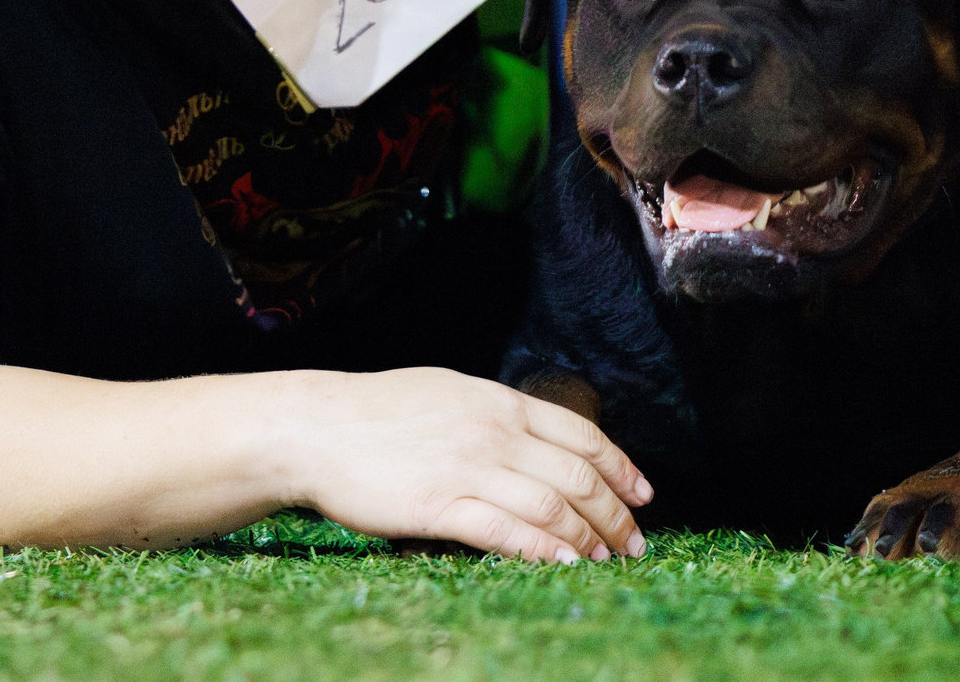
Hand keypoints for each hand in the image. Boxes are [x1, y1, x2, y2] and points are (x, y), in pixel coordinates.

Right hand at [287, 367, 652, 562]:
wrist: (315, 428)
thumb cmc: (378, 413)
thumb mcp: (450, 393)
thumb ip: (495, 414)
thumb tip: (536, 437)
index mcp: (500, 403)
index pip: (583, 436)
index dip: (621, 469)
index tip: (644, 495)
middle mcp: (494, 432)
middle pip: (577, 477)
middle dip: (615, 515)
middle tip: (634, 544)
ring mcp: (469, 468)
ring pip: (551, 507)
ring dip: (586, 540)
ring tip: (604, 562)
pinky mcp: (439, 506)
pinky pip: (506, 532)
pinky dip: (542, 551)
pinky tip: (562, 566)